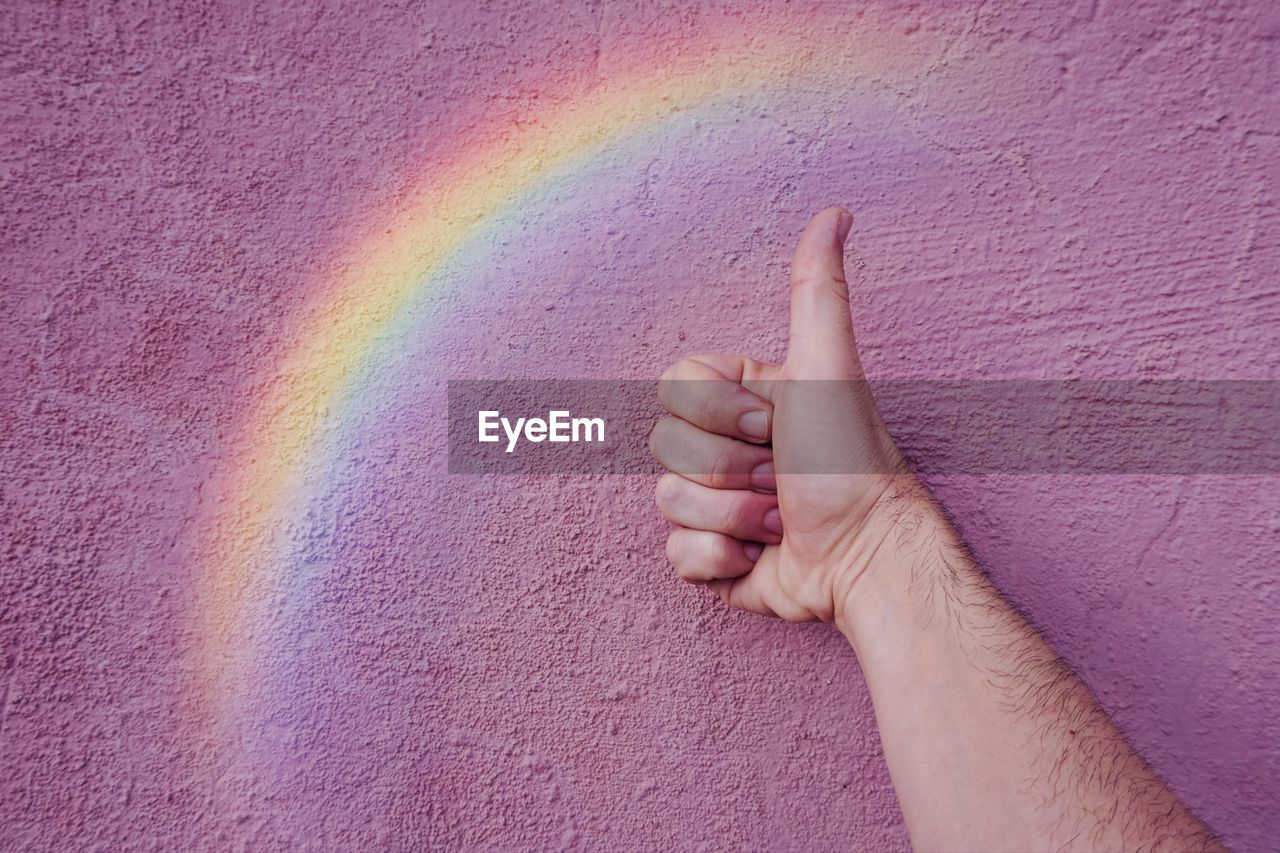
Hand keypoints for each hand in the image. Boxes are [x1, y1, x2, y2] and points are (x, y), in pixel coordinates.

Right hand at [650, 208, 917, 625]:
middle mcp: (725, 447)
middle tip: (782, 475)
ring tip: (780, 518)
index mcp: (743, 400)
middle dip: (729, 470)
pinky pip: (675, 555)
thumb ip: (817, 291)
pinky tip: (760, 556)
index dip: (719, 413)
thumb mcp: (828, 369)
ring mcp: (716, 504)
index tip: (773, 424)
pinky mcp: (713, 559)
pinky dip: (719, 560)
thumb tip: (836, 212)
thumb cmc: (849, 462)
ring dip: (731, 516)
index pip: (673, 390)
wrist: (864, 557)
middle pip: (665, 446)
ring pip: (667, 500)